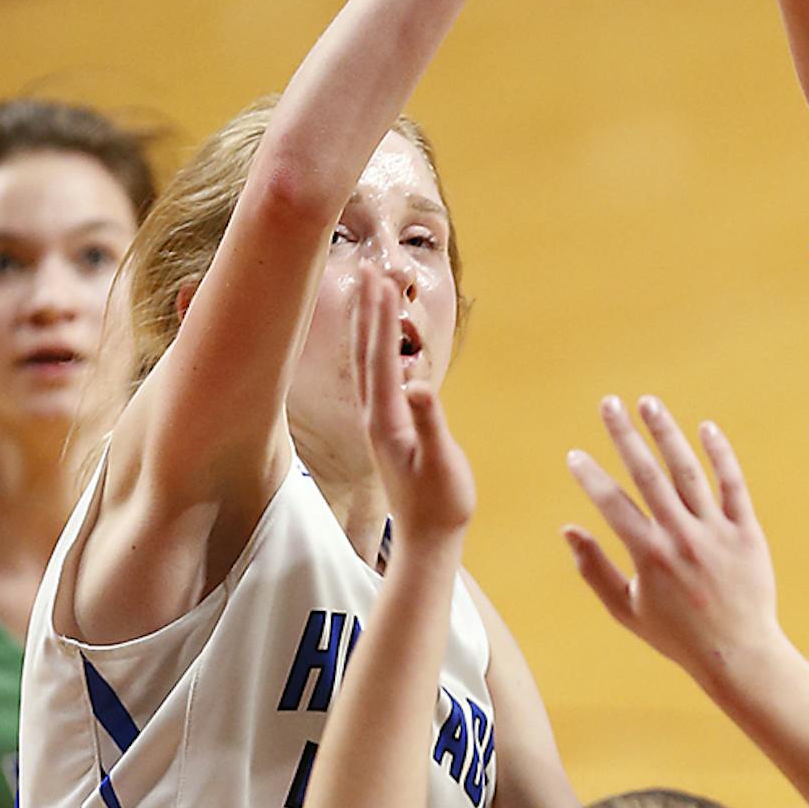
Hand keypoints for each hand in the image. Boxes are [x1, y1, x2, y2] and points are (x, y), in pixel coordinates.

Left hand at [355, 268, 474, 547]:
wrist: (426, 540)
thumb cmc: (441, 504)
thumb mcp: (442, 464)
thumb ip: (431, 424)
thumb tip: (421, 386)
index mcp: (387, 420)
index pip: (381, 358)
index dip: (381, 318)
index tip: (381, 281)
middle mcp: (375, 416)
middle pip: (366, 352)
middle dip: (368, 309)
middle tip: (370, 268)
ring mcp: (378, 423)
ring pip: (367, 362)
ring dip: (368, 324)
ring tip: (371, 291)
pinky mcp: (386, 428)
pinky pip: (375, 377)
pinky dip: (376, 348)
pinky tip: (380, 340)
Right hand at [564, 398, 779, 703]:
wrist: (737, 653)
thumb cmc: (676, 635)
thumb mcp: (626, 609)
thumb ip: (593, 569)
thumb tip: (568, 530)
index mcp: (649, 556)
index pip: (612, 503)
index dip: (590, 476)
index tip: (575, 455)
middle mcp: (681, 537)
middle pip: (647, 474)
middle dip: (624, 435)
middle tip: (608, 403)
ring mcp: (716, 532)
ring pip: (688, 471)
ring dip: (666, 433)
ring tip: (648, 403)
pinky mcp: (747, 532)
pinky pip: (733, 485)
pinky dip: (720, 455)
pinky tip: (707, 428)